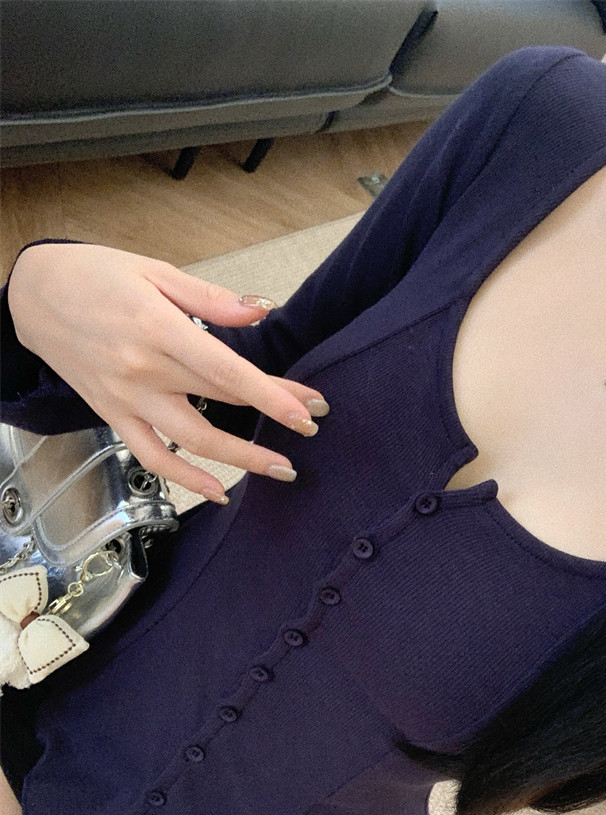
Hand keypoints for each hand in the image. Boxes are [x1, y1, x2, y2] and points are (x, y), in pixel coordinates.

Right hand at [7, 243, 328, 500]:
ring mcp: (128, 399)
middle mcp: (144, 371)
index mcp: (158, 329)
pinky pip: (151, 458)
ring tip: (282, 468)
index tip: (309, 410)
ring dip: (241, 460)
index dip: (272, 395)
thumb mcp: (154, 272)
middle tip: (314, 422)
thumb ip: (210, 299)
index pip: (227, 372)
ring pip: (192, 442)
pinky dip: (185, 480)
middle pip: (222, 403)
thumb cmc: (94, 276)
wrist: (31, 296)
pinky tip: (218, 491)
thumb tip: (260, 312)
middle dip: (274, 415)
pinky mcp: (114, 416)